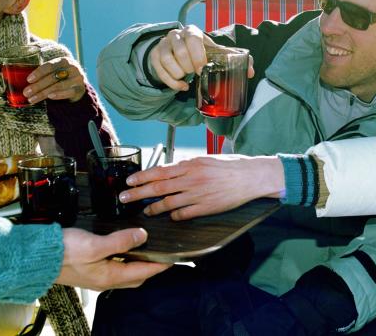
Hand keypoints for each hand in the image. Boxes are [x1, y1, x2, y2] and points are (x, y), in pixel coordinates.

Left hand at [24, 57, 86, 103]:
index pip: (50, 66)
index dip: (38, 72)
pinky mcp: (80, 89)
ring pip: (58, 86)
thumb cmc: (60, 78)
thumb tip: (18, 77)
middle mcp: (72, 68)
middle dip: (38, 85)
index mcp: (64, 61)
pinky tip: (49, 97)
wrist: (78, 86)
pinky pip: (68, 92)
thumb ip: (42, 73)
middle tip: (26, 92)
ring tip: (31, 99)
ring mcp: (77, 79)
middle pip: (52, 77)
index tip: (28, 80)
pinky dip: (58, 94)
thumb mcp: (54, 71)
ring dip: (43, 93)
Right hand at [57, 227, 169, 289]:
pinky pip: (113, 267)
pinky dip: (124, 259)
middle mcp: (104, 280)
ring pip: (125, 272)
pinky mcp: (88, 269)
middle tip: (163, 252)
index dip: (160, 265)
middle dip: (152, 267)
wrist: (36, 257)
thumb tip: (143, 236)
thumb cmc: (63, 252)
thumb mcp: (95, 244)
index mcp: (110, 276)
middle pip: (136, 276)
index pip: (144, 273)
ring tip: (147, 248)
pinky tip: (122, 247)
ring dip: (138, 263)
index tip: (174, 257)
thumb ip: (120, 241)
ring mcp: (96, 276)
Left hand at [118, 155, 283, 219]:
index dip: (142, 177)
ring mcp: (198, 195)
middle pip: (158, 187)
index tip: (129, 181)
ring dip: (153, 208)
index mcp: (190, 165)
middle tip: (124, 198)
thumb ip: (187, 166)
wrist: (251, 177)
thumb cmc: (230, 166)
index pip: (159, 171)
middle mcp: (191, 179)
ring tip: (145, 211)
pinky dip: (174, 216)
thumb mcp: (205, 160)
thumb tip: (168, 171)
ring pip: (168, 203)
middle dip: (138, 193)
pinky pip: (184, 214)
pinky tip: (170, 217)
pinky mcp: (205, 208)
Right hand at [148, 25, 253, 91]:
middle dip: (189, 67)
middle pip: (180, 52)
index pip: (193, 39)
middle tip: (196, 73)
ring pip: (167, 60)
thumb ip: (233, 58)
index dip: (198, 56)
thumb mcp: (215, 51)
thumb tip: (251, 71)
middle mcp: (175, 34)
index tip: (202, 69)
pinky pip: (159, 70)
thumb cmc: (200, 51)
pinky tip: (181, 86)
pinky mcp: (154, 55)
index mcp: (192, 31)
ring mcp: (163, 44)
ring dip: (179, 74)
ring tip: (187, 78)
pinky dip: (171, 82)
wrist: (178, 49)